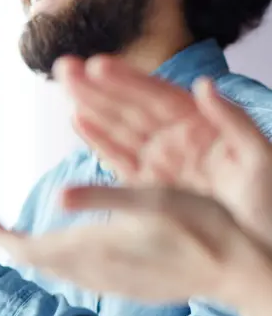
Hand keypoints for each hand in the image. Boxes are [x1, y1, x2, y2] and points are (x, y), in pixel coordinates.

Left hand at [0, 186, 271, 312]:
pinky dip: (54, 259)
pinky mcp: (126, 287)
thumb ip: (103, 198)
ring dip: (28, 251)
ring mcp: (111, 283)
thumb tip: (56, 197)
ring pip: (54, 269)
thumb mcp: (154, 200)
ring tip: (11, 233)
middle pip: (33, 260)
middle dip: (4, 241)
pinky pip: (77, 275)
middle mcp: (95, 271)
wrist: (244, 272)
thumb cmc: (204, 228)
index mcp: (93, 248)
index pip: (25, 248)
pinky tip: (60, 249)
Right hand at [55, 55, 271, 243]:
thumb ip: (234, 120)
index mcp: (202, 127)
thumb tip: (203, 86)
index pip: (157, 97)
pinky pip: (118, 159)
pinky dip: (98, 140)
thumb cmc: (270, 205)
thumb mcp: (262, 158)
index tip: (98, 65)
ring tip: (65, 82)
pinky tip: (78, 120)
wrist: (263, 250)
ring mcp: (161, 163)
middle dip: (96, 86)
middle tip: (64, 67)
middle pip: (130, 106)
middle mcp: (177, 139)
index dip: (127, 80)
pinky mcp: (149, 189)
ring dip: (90, 105)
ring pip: (118, 127)